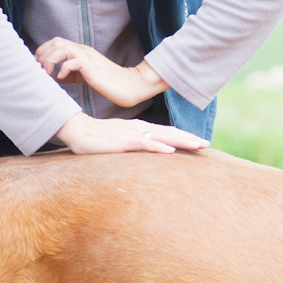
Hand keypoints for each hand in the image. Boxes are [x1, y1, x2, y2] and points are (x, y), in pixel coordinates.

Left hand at [35, 37, 168, 107]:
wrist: (128, 86)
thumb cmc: (107, 83)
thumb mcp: (83, 77)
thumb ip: (70, 74)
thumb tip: (54, 77)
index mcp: (80, 51)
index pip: (56, 42)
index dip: (43, 52)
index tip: (38, 67)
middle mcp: (82, 50)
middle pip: (55, 41)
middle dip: (43, 55)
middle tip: (39, 71)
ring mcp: (87, 57)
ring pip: (61, 48)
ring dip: (50, 61)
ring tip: (47, 74)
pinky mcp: (91, 66)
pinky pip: (72, 61)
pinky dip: (63, 69)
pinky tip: (62, 79)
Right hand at [55, 113, 209, 155]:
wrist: (75, 129)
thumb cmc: (93, 138)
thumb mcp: (116, 141)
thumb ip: (129, 146)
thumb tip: (140, 154)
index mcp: (138, 128)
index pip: (165, 132)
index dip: (182, 136)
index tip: (197, 142)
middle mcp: (139, 128)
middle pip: (169, 133)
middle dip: (189, 138)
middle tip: (206, 144)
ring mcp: (132, 134)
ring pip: (162, 136)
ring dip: (181, 141)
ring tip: (198, 145)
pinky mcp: (122, 141)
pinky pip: (144, 143)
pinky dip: (158, 146)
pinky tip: (170, 150)